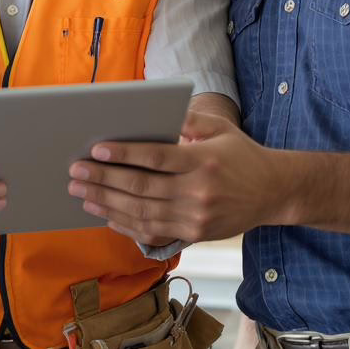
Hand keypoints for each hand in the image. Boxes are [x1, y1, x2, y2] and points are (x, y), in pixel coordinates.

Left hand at [67, 114, 284, 244]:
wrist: (274, 192)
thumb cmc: (242, 154)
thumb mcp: (220, 128)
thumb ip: (187, 120)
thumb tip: (151, 114)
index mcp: (204, 161)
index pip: (156, 158)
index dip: (124, 154)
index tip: (95, 150)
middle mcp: (200, 192)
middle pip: (142, 188)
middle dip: (103, 180)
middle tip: (75, 172)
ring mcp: (197, 218)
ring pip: (142, 213)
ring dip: (107, 204)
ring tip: (81, 193)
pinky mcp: (195, 234)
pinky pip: (153, 233)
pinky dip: (126, 225)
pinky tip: (105, 214)